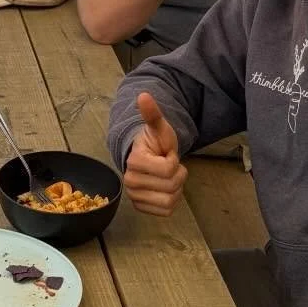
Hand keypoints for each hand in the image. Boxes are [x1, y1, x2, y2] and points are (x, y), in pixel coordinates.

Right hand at [124, 91, 186, 216]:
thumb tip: (144, 95)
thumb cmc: (155, 143)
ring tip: (167, 177)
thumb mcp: (159, 127)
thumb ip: (152, 114)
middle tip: (168, 166)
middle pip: (172, 185)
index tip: (165, 154)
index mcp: (134, 161)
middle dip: (177, 174)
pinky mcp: (141, 208)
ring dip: (175, 188)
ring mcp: (135, 197)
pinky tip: (165, 189)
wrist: (146, 157)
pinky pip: (167, 211)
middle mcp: (130, 182)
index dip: (173, 160)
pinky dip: (171, 200)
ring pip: (171, 200)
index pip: (169, 168)